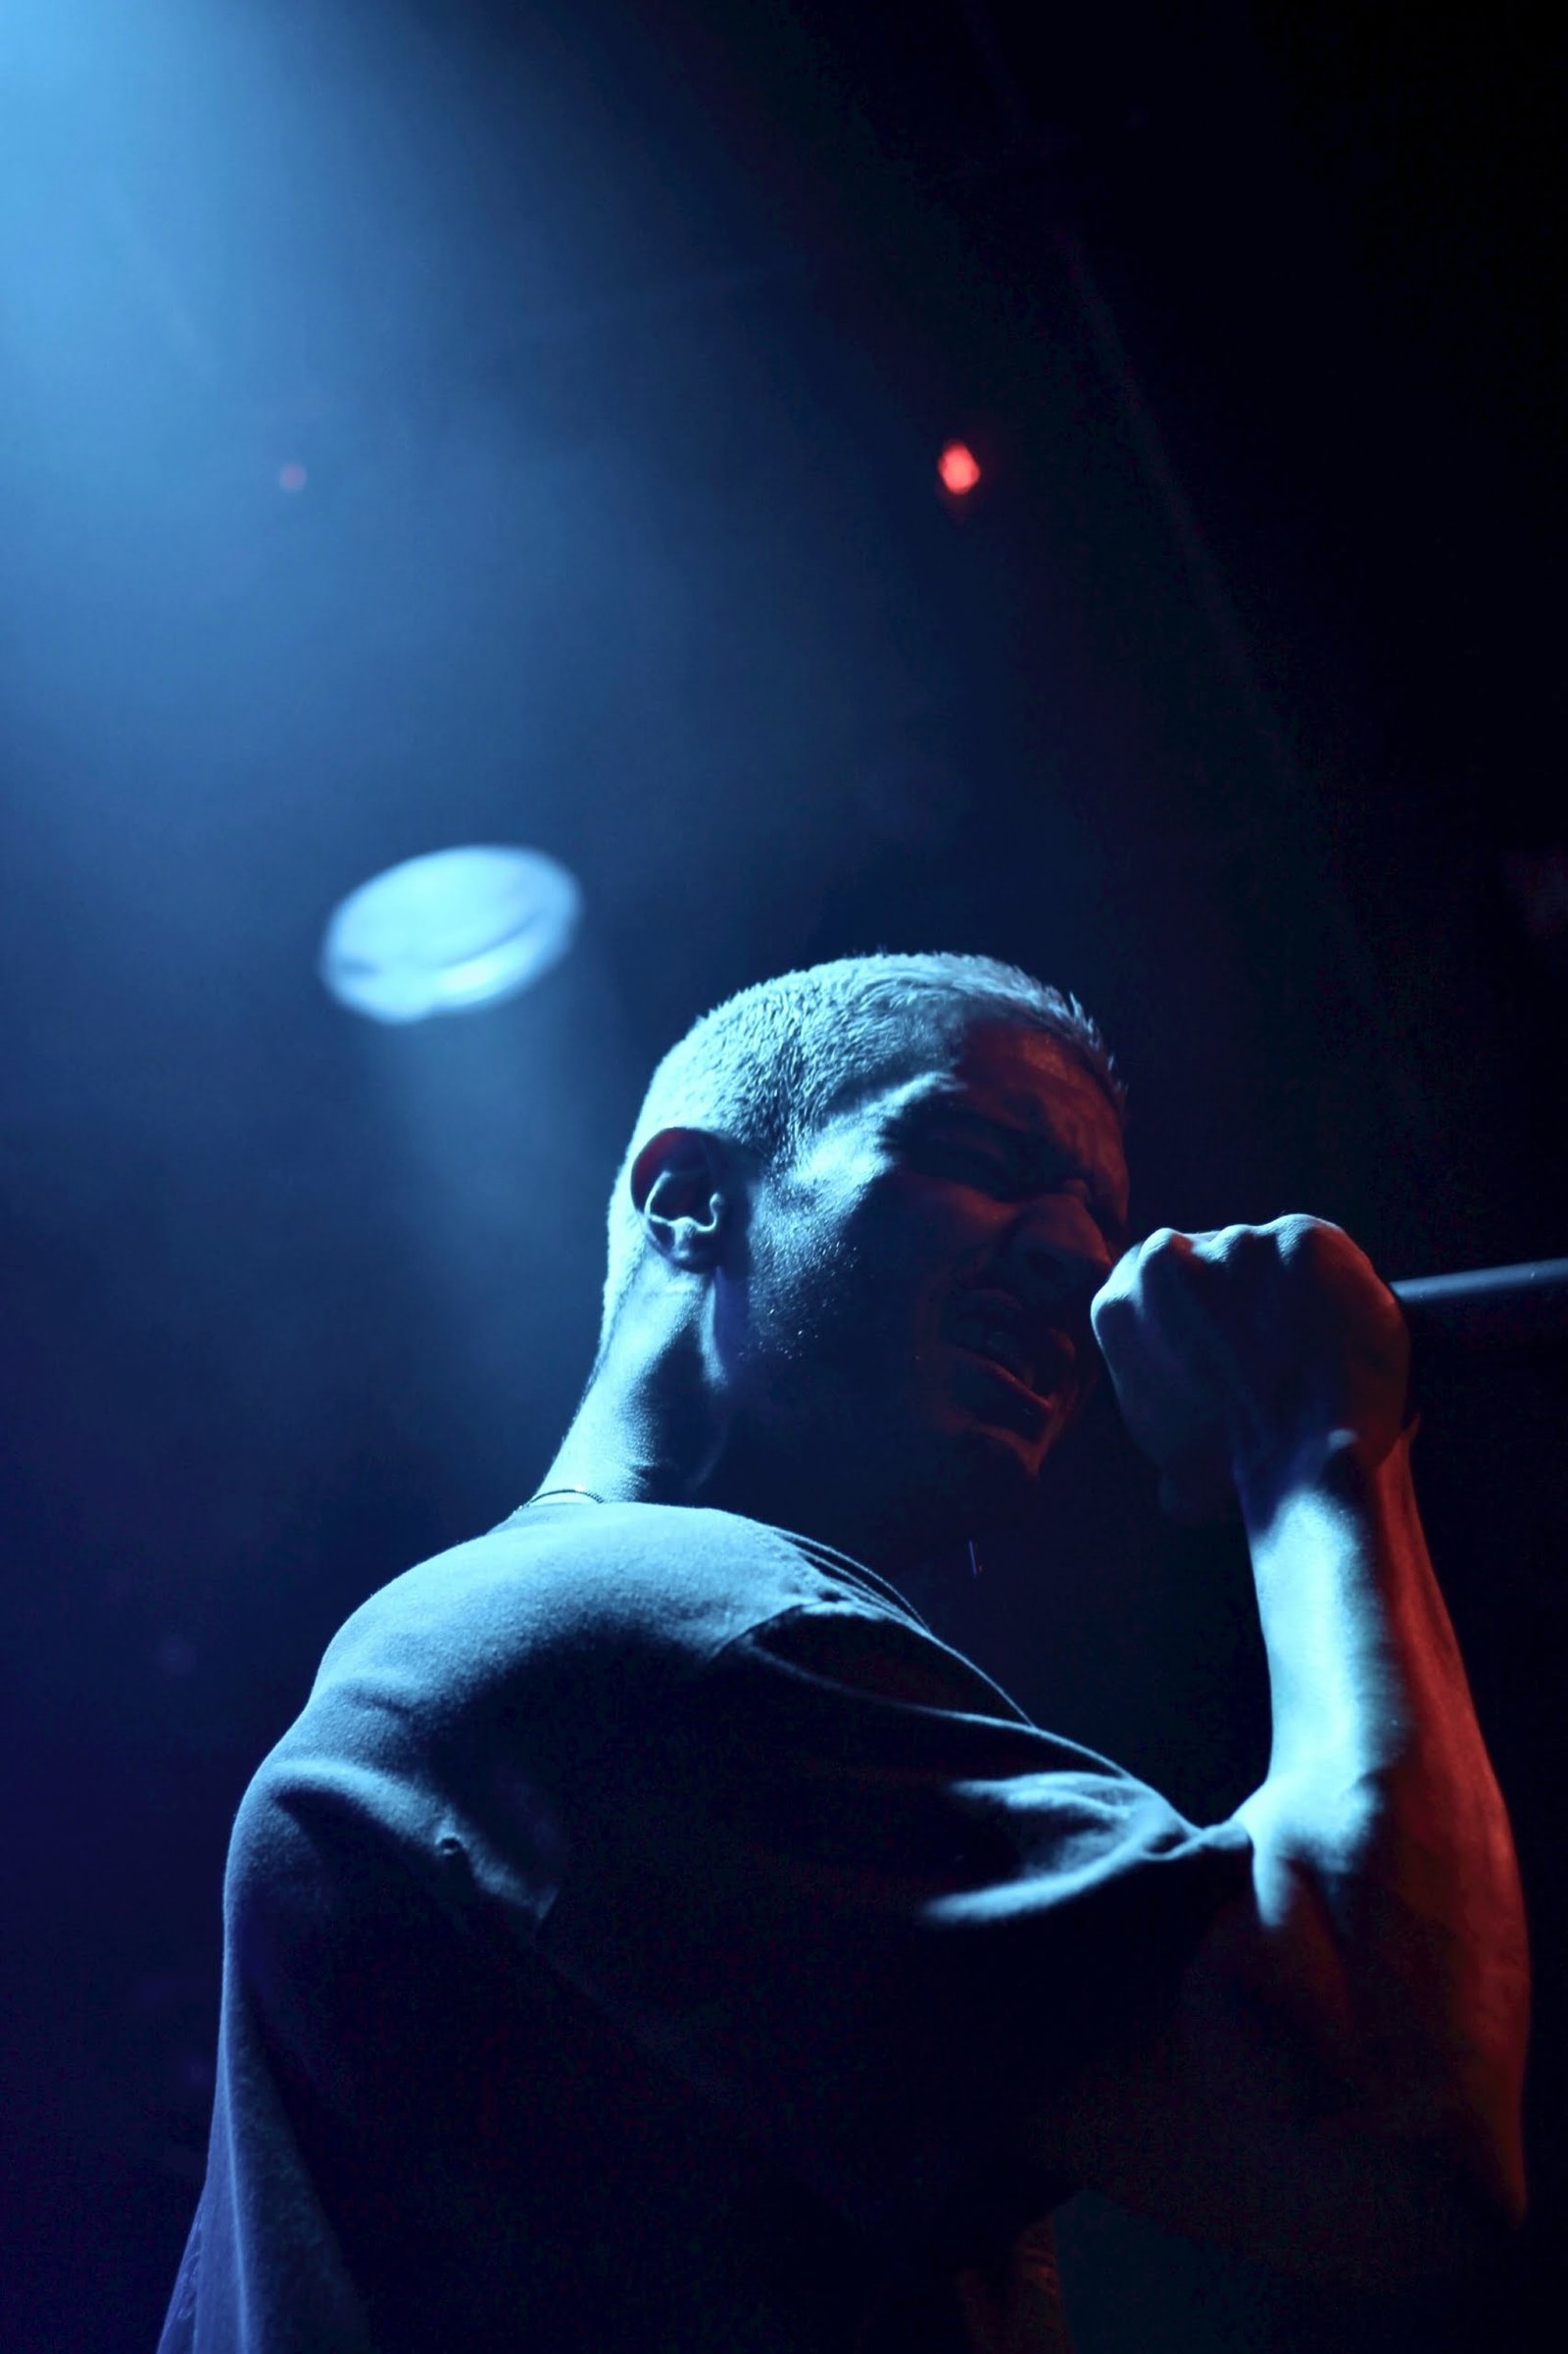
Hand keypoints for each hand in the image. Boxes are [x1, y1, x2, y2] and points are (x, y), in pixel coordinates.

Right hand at [1090, 1216, 1410, 1521]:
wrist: (1305, 1460)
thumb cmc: (1239, 1465)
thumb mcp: (1177, 1464)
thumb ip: (1170, 1449)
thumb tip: (1177, 1493)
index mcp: (1120, 1302)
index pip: (1154, 1288)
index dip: (1192, 1318)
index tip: (1223, 1350)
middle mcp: (1165, 1255)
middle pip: (1208, 1263)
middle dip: (1238, 1299)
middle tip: (1271, 1351)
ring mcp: (1237, 1242)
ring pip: (1265, 1257)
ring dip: (1287, 1292)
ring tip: (1314, 1347)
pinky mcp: (1303, 1238)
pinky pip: (1322, 1259)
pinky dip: (1336, 1288)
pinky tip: (1341, 1331)